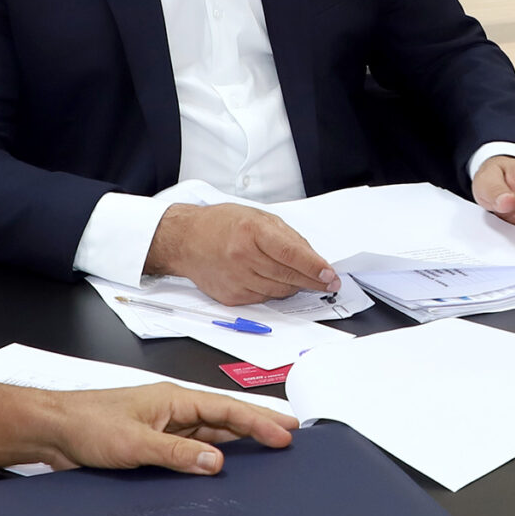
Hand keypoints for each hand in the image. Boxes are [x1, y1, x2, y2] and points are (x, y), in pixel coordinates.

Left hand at [18, 383, 296, 474]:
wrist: (51, 431)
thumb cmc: (87, 425)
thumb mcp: (135, 442)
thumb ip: (177, 452)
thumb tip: (217, 462)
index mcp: (173, 400)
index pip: (226, 409)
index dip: (258, 421)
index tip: (286, 433)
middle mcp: (172, 411)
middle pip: (224, 419)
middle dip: (257, 428)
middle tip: (289, 438)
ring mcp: (162, 427)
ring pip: (208, 435)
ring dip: (235, 443)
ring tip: (266, 454)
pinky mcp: (150, 444)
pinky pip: (189, 449)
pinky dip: (209, 457)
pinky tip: (219, 470)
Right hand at [146, 202, 337, 304]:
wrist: (185, 240)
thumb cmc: (221, 224)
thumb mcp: (257, 217)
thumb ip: (286, 237)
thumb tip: (312, 259)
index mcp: (251, 231)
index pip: (291, 254)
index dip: (314, 266)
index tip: (330, 274)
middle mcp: (242, 256)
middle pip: (288, 276)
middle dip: (312, 280)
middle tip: (327, 281)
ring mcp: (236, 279)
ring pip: (279, 291)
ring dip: (294, 286)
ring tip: (301, 279)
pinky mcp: (231, 296)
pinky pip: (263, 298)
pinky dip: (274, 292)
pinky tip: (274, 281)